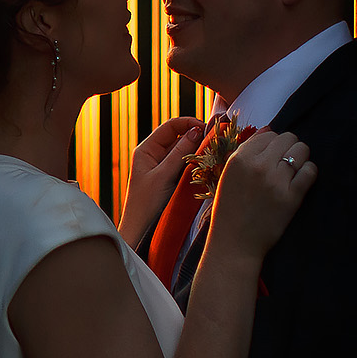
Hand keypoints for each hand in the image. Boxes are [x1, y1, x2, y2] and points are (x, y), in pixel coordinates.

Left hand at [116, 116, 204, 248]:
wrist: (140, 233)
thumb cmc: (146, 205)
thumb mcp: (163, 177)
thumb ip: (180, 153)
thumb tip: (197, 130)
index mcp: (146, 150)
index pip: (171, 126)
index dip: (189, 124)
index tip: (208, 130)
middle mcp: (155, 156)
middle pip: (180, 137)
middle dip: (198, 138)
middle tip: (216, 144)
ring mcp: (164, 168)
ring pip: (186, 152)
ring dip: (199, 152)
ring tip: (214, 156)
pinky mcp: (173, 181)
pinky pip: (187, 166)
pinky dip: (197, 165)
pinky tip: (208, 168)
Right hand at [207, 129, 317, 257]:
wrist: (235, 242)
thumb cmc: (231, 209)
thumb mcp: (229, 175)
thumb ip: (246, 151)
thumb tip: (269, 130)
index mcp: (239, 158)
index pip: (269, 134)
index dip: (273, 145)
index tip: (273, 157)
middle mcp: (258, 165)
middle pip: (288, 138)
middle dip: (290, 148)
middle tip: (286, 164)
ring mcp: (276, 180)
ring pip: (302, 150)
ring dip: (301, 159)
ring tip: (293, 172)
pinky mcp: (291, 196)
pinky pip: (310, 171)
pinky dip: (309, 173)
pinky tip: (300, 182)